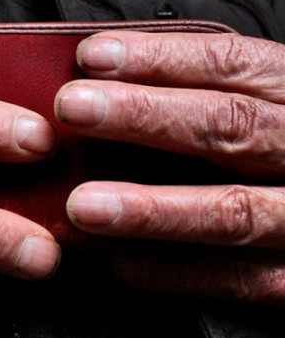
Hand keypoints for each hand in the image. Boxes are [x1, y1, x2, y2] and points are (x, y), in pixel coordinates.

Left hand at [56, 31, 284, 304]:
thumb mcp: (273, 107)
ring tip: (84, 206)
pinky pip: (240, 281)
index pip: (231, 63)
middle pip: (227, 127)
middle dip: (144, 115)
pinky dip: (176, 274)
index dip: (159, 59)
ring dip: (151, 208)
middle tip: (73, 108)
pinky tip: (123, 263)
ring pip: (230, 211)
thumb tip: (117, 89)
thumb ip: (219, 97)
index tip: (94, 56)